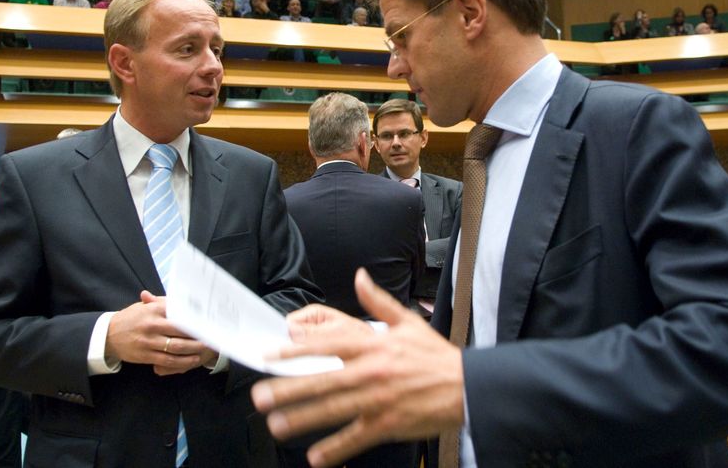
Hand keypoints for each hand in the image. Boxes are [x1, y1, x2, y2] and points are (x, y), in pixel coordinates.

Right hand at [105, 290, 210, 374]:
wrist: (107, 336)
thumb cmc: (130, 319)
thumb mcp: (143, 307)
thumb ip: (161, 304)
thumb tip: (183, 299)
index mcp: (153, 310)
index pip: (178, 312)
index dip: (194, 317)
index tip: (207, 319)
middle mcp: (152, 325)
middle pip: (181, 330)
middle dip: (198, 333)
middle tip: (213, 334)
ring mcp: (149, 341)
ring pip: (177, 346)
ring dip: (194, 348)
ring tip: (206, 347)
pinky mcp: (146, 355)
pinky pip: (168, 360)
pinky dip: (182, 361)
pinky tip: (193, 359)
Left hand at [251, 269, 464, 467]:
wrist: (466, 385)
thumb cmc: (435, 356)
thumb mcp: (407, 321)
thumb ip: (378, 300)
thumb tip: (359, 277)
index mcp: (374, 345)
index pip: (329, 344)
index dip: (298, 350)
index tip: (272, 356)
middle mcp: (372, 372)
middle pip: (324, 380)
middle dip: (290, 389)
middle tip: (261, 396)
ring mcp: (379, 400)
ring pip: (334, 410)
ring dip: (303, 418)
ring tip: (277, 425)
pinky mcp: (388, 424)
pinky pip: (356, 437)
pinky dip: (336, 448)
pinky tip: (315, 457)